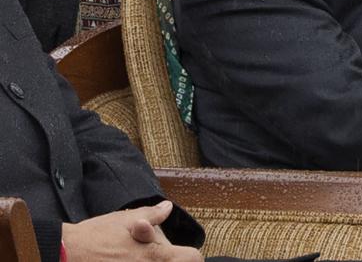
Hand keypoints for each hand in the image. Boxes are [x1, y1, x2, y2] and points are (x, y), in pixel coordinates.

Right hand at [62, 201, 201, 261]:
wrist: (64, 256)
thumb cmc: (95, 237)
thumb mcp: (125, 220)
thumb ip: (152, 215)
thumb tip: (168, 207)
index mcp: (157, 255)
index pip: (193, 258)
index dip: (189, 255)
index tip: (181, 253)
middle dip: (172, 260)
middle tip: (156, 253)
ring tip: (135, 258)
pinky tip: (125, 261)